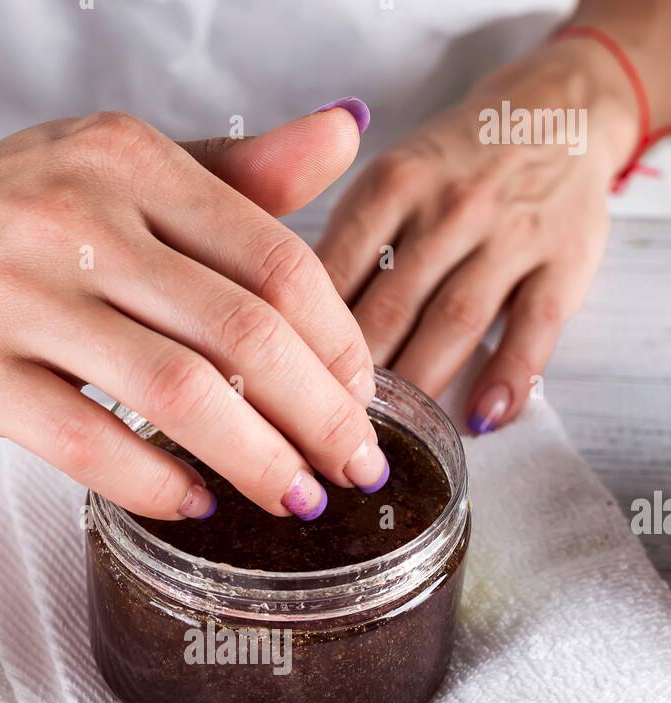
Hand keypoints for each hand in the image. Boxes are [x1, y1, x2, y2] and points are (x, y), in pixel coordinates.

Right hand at [0, 108, 385, 517]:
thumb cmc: (9, 207)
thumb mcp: (121, 165)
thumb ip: (236, 170)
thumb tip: (345, 136)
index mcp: (132, 164)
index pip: (275, 260)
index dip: (337, 344)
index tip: (365, 399)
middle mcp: (83, 220)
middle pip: (243, 334)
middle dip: (320, 417)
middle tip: (355, 468)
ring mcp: (23, 298)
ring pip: (176, 394)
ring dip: (256, 459)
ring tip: (296, 498)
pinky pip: (85, 440)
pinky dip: (155, 481)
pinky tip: (196, 503)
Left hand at [316, 39, 638, 430]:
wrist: (558, 112)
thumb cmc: (456, 167)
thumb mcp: (391, 180)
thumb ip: (348, 248)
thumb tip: (292, 334)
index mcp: (393, 184)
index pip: (336, 272)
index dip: (306, 340)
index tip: (288, 394)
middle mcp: (451, 206)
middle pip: (390, 306)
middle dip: (355, 378)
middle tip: (327, 434)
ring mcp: (510, 234)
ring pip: (454, 321)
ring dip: (419, 383)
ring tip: (390, 440)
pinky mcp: (564, 261)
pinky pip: (532, 328)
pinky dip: (507, 378)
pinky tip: (481, 419)